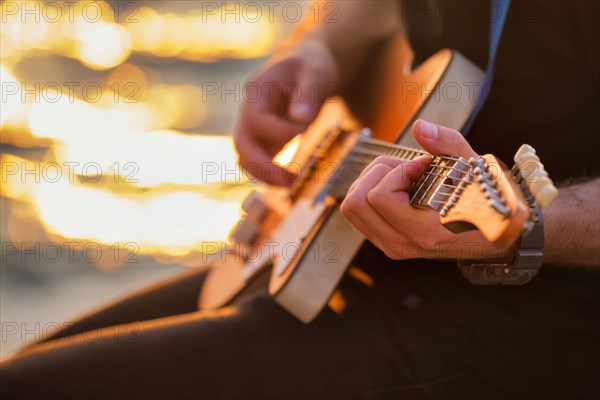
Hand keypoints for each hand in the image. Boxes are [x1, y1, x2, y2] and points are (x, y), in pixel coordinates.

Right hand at [234, 38, 338, 185]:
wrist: (309, 68)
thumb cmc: (313, 66)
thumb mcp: (316, 73)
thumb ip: (308, 93)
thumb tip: (301, 118)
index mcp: (257, 92)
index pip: (257, 120)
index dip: (279, 130)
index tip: (306, 129)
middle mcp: (249, 112)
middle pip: (242, 145)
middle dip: (263, 166)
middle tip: (291, 180)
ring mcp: (254, 128)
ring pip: (246, 158)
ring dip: (265, 175)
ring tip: (292, 183)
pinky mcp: (264, 140)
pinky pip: (257, 162)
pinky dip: (270, 174)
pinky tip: (290, 180)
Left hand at [340, 119, 515, 260]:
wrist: (495, 235)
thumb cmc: (488, 201)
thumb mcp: (476, 169)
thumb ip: (448, 145)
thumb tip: (420, 128)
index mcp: (424, 232)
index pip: (380, 197)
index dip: (399, 170)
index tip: (425, 164)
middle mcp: (403, 244)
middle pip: (356, 201)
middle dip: (379, 174)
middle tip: (408, 168)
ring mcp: (392, 246)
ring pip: (351, 208)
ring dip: (371, 183)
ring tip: (402, 177)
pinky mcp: (386, 242)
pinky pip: (357, 214)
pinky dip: (370, 193)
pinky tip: (397, 187)